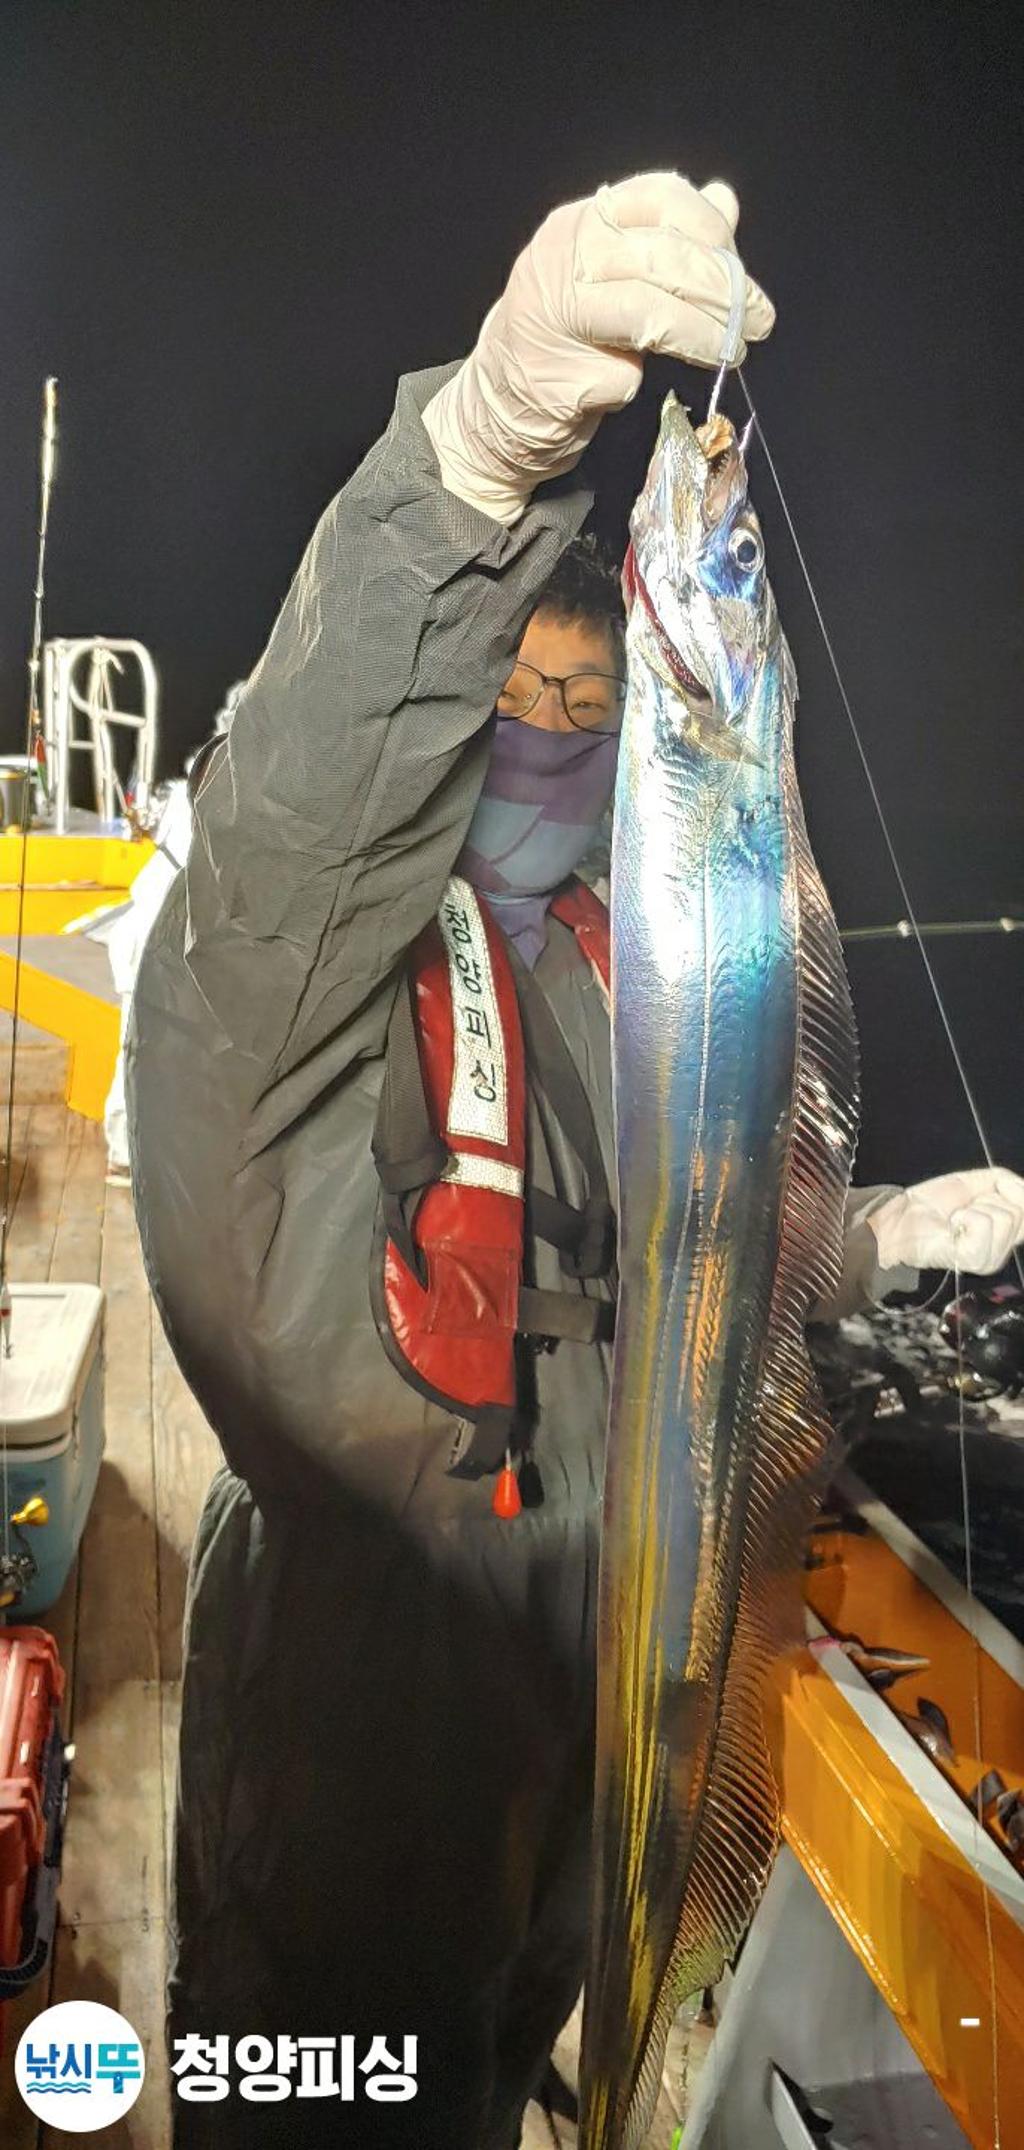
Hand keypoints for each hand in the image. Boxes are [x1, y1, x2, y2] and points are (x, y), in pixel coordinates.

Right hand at [422, 171, 774, 523]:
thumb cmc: (562, 339)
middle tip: (758, 321)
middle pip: (662, 258)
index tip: (739, 267)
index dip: (709, 229)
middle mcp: (562, 259)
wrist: (496, 408)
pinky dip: (642, 384)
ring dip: (704, 335)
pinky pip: (625, 375)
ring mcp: (554, 318)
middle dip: (723, 290)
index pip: (659, 197)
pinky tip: (635, 385)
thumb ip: (666, 239)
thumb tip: (724, 201)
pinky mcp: (559, 377)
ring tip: (732, 352)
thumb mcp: (612, 275)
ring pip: (650, 313)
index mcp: (579, 223)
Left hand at [868, 1168, 1023, 1276]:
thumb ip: (1007, 1181)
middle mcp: (1002, 1249)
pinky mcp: (976, 1259)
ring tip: (956, 1218)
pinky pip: (985, 1224)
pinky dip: (966, 1216)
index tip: (995, 1190)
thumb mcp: (976, 1182)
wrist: (904, 1216)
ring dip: (975, 1208)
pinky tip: (953, 1226)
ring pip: (1006, 1218)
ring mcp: (991, 1257)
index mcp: (1006, 1232)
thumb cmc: (933, 1204)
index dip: (1016, 1193)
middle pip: (1020, 1212)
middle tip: (966, 1208)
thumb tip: (1023, 1187)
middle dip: (989, 1198)